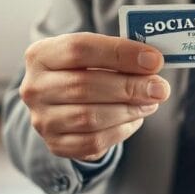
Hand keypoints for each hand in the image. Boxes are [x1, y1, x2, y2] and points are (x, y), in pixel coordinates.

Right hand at [20, 32, 169, 160]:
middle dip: (130, 87)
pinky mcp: (55, 145)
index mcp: (40, 55)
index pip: (79, 49)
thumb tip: (152, 63)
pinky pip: (93, 142)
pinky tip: (134, 119)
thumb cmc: (83, 69)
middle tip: (160, 88)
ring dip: (128, 110)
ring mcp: (42, 120)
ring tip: (151, 102)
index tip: (154, 60)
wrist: (60, 101)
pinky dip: (120, 131)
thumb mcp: (93, 53)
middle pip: (85, 86)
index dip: (120, 54)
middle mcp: (34, 88)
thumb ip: (118, 54)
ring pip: (90, 118)